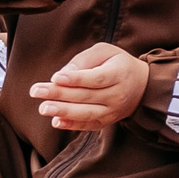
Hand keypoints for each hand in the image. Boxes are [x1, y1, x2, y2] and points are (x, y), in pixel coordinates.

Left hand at [31, 41, 148, 129]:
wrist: (142, 87)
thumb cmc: (118, 64)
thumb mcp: (106, 52)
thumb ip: (84, 60)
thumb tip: (63, 74)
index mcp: (119, 74)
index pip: (96, 78)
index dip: (76, 79)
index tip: (56, 77)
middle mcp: (117, 95)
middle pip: (87, 96)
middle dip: (60, 94)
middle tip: (36, 91)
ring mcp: (112, 111)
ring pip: (87, 113)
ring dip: (64, 111)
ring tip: (43, 108)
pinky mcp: (106, 122)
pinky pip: (88, 126)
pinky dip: (72, 125)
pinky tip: (56, 121)